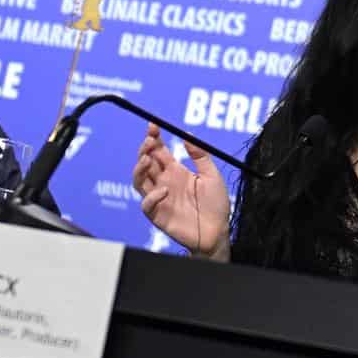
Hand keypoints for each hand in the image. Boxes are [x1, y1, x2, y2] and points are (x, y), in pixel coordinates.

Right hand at [132, 123, 230, 259]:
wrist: (218, 231)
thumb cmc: (216, 204)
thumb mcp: (212, 175)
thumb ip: (200, 155)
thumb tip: (187, 135)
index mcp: (175, 171)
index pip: (158, 151)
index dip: (153, 137)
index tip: (153, 125)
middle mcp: (164, 182)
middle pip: (145, 162)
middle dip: (145, 149)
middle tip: (150, 141)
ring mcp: (159, 198)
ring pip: (139, 181)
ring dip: (139, 169)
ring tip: (147, 159)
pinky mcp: (158, 215)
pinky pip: (146, 205)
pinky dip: (152, 196)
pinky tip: (164, 190)